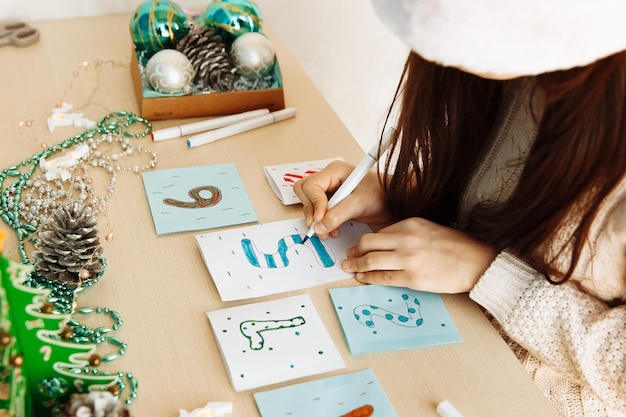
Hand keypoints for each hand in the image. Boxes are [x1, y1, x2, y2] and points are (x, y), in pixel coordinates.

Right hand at [293, 160, 391, 238]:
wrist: (393, 202)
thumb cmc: (381, 194)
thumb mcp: (360, 203)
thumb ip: (338, 214)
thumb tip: (320, 226)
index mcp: (334, 172)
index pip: (311, 186)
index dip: (314, 203)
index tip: (321, 218)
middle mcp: (329, 180)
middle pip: (304, 193)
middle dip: (310, 210)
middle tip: (318, 225)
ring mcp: (330, 192)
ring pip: (309, 204)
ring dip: (315, 220)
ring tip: (328, 231)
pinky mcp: (333, 204)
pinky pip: (318, 213)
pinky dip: (322, 223)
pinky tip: (333, 230)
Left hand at [341, 217, 496, 292]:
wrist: (476, 262)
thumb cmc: (455, 247)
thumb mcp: (429, 229)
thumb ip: (407, 233)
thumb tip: (385, 243)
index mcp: (411, 224)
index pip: (379, 232)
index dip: (366, 241)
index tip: (358, 246)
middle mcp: (406, 239)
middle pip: (368, 242)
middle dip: (355, 251)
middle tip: (349, 256)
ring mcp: (408, 259)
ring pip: (371, 260)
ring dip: (356, 265)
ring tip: (349, 268)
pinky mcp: (412, 278)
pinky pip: (382, 278)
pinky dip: (368, 278)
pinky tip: (362, 278)